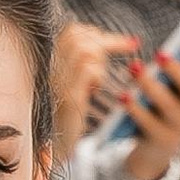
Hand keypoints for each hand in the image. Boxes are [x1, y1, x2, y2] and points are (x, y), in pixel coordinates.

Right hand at [53, 21, 130, 162]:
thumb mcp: (77, 85)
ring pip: (84, 50)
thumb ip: (86, 65)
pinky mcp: (68, 97)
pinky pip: (87, 71)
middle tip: (129, 48)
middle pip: (78, 35)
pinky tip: (96, 90)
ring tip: (100, 80)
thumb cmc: (71, 117)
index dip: (99, 33)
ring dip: (101, 61)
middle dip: (107, 40)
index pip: (73, 31)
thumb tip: (113, 43)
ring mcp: (57, 81)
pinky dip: (99, 75)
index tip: (129, 42)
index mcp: (52, 62)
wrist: (56, 147)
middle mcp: (50, 68)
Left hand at [120, 37, 179, 179]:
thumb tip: (174, 39)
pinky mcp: (163, 140)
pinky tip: (123, 95)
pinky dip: (135, 108)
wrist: (154, 148)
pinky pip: (149, 123)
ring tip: (133, 68)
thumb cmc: (162, 106)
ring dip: (150, 85)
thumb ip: (176, 65)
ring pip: (169, 105)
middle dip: (177, 71)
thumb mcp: (172, 87)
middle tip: (159, 54)